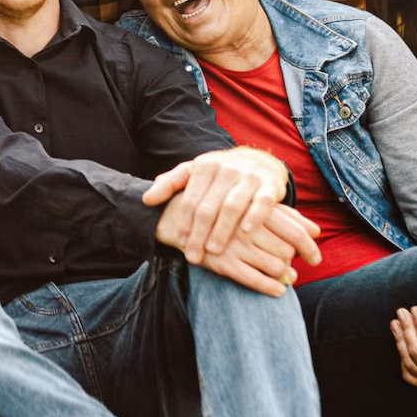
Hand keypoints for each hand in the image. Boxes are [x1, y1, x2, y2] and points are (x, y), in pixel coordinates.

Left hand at [145, 147, 288, 260]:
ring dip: (222, 231)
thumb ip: (169, 184)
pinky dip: (254, 217)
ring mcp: (249, 177)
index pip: (189, 200)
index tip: (179, 243)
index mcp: (204, 166)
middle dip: (199, 234)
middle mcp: (226, 169)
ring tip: (213, 251)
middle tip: (193, 256)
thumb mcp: (193, 172)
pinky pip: (262, 203)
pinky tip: (245, 232)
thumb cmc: (220, 173)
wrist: (259, 161)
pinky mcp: (270, 186)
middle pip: (208, 207)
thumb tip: (146, 200)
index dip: (183, 223)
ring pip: (232, 206)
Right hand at [198, 203, 321, 295]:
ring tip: (288, 278)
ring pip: (275, 265)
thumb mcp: (253, 206)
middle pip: (287, 250)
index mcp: (256, 208)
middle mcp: (247, 225)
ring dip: (286, 276)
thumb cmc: (225, 210)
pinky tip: (278, 291)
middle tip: (293, 268)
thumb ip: (286, 216)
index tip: (315, 259)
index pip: (294, 231)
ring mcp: (234, 244)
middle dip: (293, 262)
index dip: (309, 248)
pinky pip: (254, 280)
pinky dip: (271, 288)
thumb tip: (316, 231)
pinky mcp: (221, 262)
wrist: (181, 217)